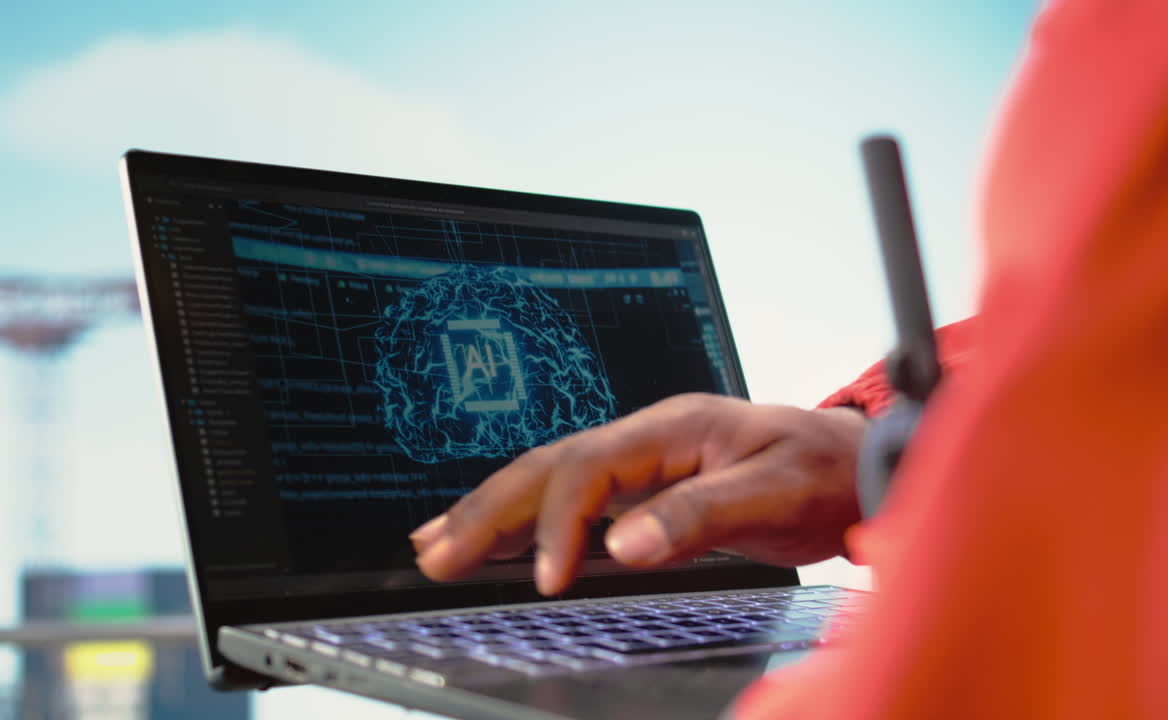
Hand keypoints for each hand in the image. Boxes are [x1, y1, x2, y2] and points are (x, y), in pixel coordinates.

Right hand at [410, 393, 866, 595]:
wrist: (855, 465)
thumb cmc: (823, 472)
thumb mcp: (774, 494)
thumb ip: (700, 517)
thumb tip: (625, 546)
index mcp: (671, 429)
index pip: (589, 470)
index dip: (558, 524)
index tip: (547, 581)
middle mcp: (646, 438)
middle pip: (547, 468)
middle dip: (487, 512)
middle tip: (434, 554)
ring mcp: (641, 460)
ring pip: (548, 480)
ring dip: (490, 513)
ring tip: (435, 543)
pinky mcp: (643, 486)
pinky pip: (570, 498)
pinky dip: (524, 521)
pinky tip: (495, 540)